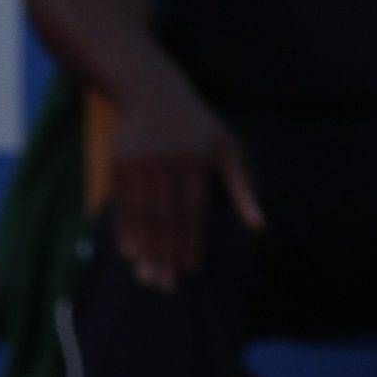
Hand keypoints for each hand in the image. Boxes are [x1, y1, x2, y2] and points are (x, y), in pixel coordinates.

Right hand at [106, 81, 264, 289]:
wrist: (153, 93)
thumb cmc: (198, 128)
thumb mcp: (228, 150)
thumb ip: (243, 189)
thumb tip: (258, 227)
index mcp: (198, 160)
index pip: (193, 210)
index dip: (191, 240)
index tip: (190, 267)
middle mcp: (167, 161)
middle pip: (166, 217)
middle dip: (165, 252)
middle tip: (166, 283)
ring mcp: (140, 162)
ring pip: (142, 213)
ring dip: (145, 247)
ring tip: (147, 274)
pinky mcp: (118, 163)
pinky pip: (122, 203)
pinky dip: (125, 228)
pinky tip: (130, 251)